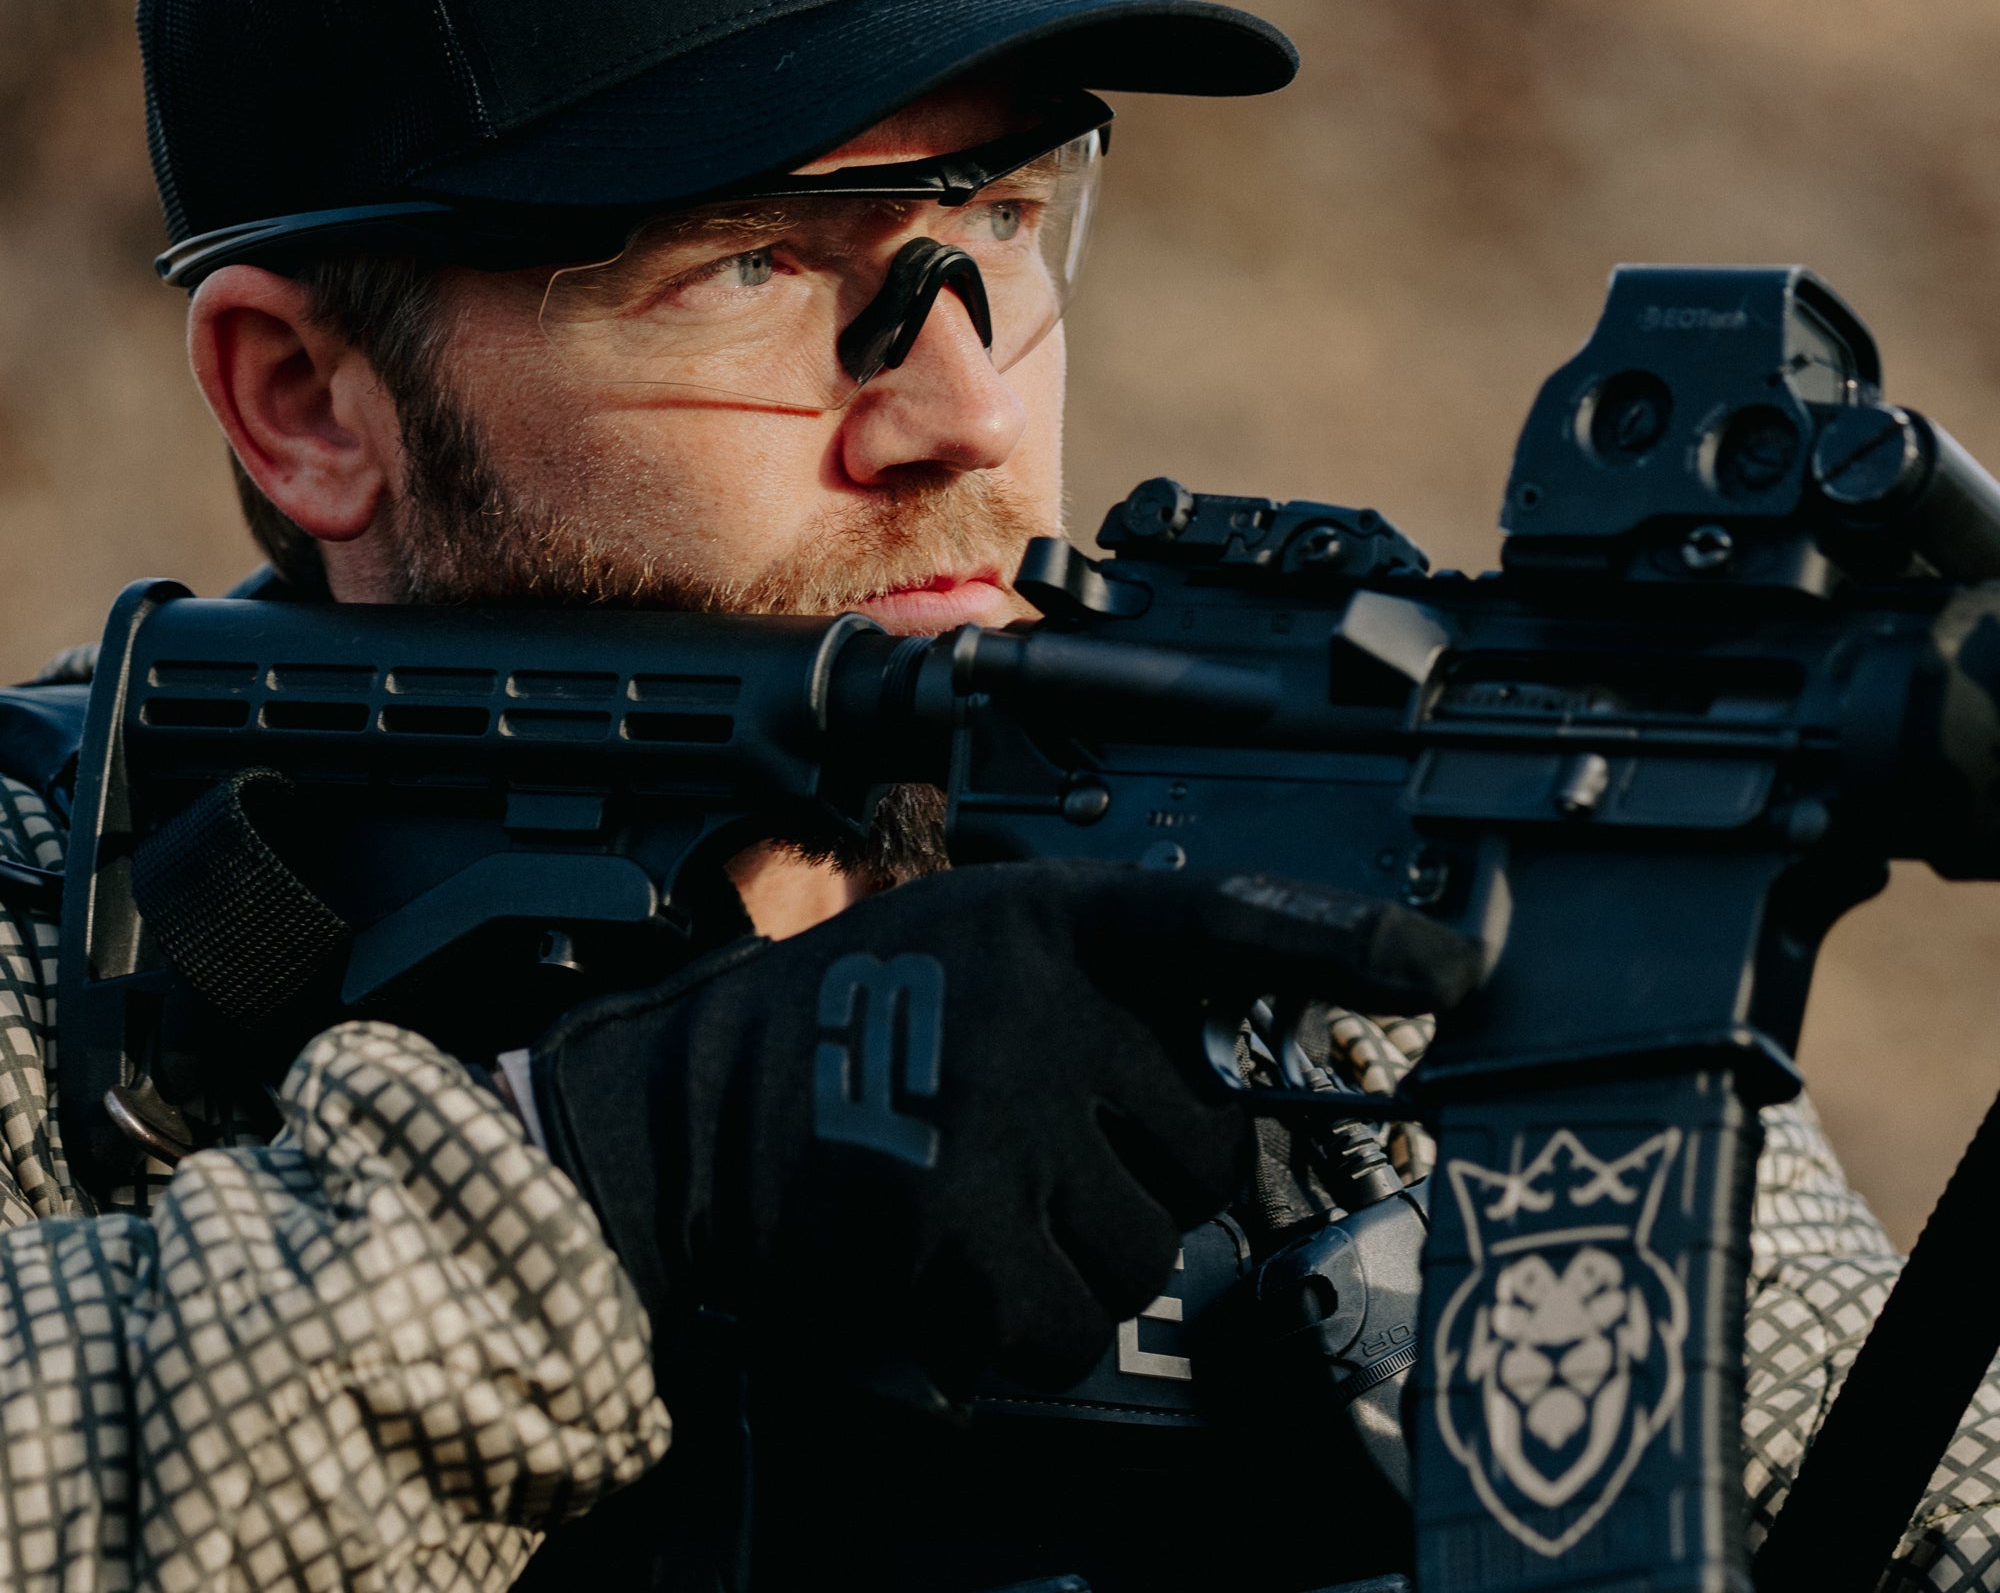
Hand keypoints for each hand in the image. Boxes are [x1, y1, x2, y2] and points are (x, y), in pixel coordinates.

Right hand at [531, 861, 1476, 1393]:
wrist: (679, 1115)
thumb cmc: (834, 1035)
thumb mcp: (965, 949)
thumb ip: (1089, 988)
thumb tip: (1216, 1084)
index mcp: (1048, 922)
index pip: (1223, 916)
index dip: (1345, 939)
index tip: (1454, 966)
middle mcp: (1039, 1003)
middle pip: (1207, 1138)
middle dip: (1146, 1173)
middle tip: (1037, 1157)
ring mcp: (998, 1111)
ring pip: (1149, 1247)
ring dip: (1082, 1258)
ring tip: (977, 1210)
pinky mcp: (954, 1226)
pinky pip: (1071, 1325)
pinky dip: (1025, 1332)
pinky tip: (955, 1281)